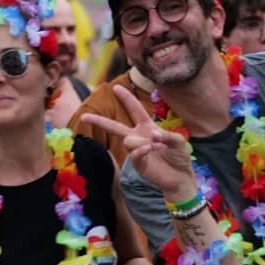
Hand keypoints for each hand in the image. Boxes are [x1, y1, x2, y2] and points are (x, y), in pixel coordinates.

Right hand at [80, 85, 197, 198]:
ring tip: (154, 147)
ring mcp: (137, 151)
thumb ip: (167, 135)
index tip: (116, 87)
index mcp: (148, 127)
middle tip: (84, 117)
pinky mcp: (138, 164)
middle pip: (115, 127)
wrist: (180, 177)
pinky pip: (134, 153)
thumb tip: (152, 136)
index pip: (135, 110)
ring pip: (127, 140)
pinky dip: (142, 150)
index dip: (127, 98)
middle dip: (100, 121)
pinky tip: (151, 150)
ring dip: (140, 141)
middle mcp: (139, 137)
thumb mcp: (178, 141)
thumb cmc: (179, 156)